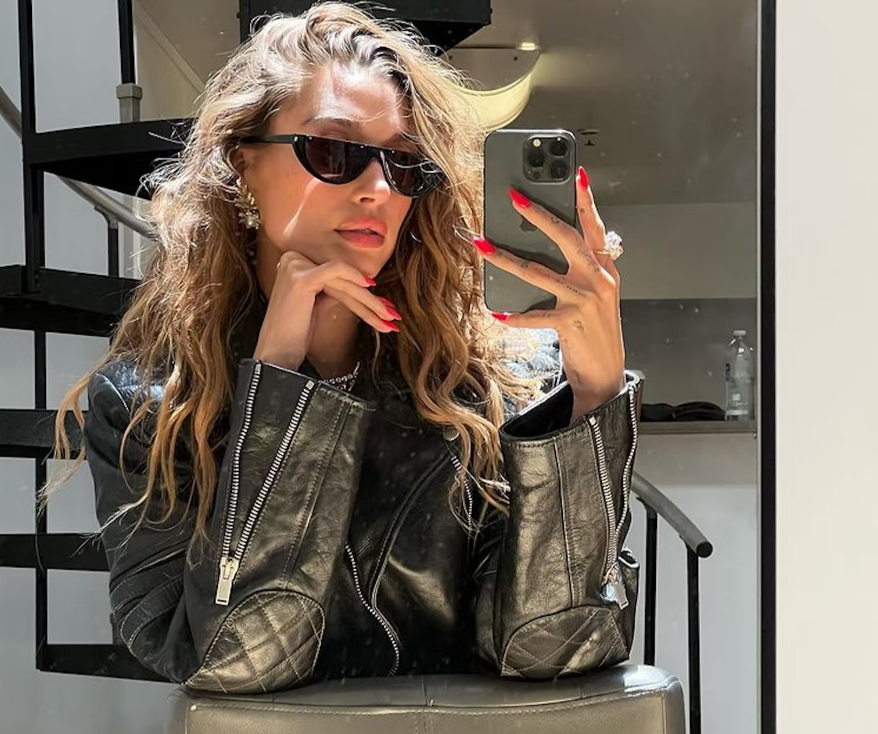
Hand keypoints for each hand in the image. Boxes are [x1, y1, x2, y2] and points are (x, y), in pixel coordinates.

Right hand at [253, 251, 401, 370]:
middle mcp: (292, 259)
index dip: (362, 294)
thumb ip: (336, 289)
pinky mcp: (301, 278)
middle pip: (341, 280)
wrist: (275, 356)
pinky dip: (355, 277)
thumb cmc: (295, 335)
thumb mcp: (317, 304)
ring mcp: (295, 266)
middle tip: (392, 315)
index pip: (336, 278)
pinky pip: (335, 270)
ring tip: (389, 317)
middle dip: (369, 300)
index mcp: (295, 263)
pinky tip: (371, 288)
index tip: (384, 310)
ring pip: (344, 280)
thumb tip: (369, 285)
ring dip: (370, 301)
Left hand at [473, 167, 624, 416]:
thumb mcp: (596, 295)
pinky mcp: (571, 323)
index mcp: (605, 268)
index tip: (577, 174)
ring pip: (539, 273)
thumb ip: (582, 269)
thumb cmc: (595, 331)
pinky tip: (496, 312)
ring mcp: (585, 301)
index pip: (594, 227)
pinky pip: (535, 315)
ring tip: (482, 245)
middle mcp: (598, 279)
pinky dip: (514, 316)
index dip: (586, 200)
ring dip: (505, 259)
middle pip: (566, 238)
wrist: (605, 374)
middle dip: (538, 215)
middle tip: (514, 197)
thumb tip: (549, 247)